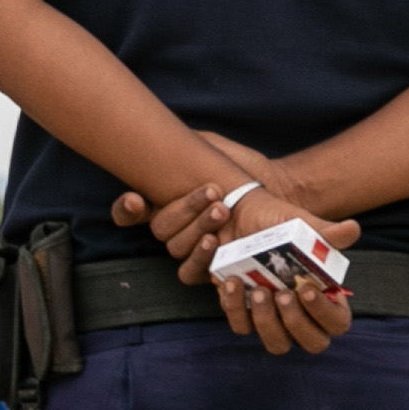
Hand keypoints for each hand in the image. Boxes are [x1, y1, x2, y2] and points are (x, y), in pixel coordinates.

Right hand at [111, 132, 300, 274]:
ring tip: (223, 210)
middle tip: (213, 192)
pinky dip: (199, 257)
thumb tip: (160, 136)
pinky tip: (215, 241)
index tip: (137, 201)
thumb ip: (186, 144)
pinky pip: (189, 273)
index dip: (126, 210)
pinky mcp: (211, 268)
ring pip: (174, 247)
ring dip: (196, 227)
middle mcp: (177, 227)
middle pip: (159, 227)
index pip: (130, 212)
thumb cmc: (247, 169)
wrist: (282, 191)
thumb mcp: (215, 148)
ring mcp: (193, 248)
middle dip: (183, 209)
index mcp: (168, 201)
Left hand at [210, 203, 361, 354]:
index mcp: (326, 296)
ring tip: (258, 291)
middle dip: (297, 323)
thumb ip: (326, 233)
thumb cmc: (281, 224)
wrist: (244, 217)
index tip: (307, 290)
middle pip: (313, 343)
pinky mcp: (245, 316)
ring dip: (267, 322)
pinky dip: (236, 308)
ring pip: (277, 344)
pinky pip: (242, 326)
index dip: (325, 314)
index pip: (337, 322)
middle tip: (284, 294)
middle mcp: (303, 314)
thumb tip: (352, 229)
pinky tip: (233, 282)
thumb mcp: (302, 225)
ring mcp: (274, 319)